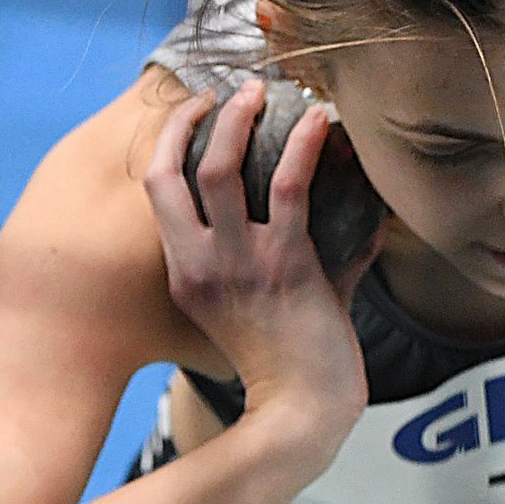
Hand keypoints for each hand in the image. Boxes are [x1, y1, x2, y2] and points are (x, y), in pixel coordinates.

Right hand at [144, 78, 382, 434]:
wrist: (303, 411)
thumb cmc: (288, 366)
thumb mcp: (258, 312)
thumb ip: (279, 262)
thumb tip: (346, 222)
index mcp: (185, 275)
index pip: (158, 191)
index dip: (171, 142)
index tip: (197, 113)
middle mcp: (202, 265)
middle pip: (175, 171)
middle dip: (196, 120)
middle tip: (230, 92)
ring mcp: (240, 264)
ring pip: (221, 170)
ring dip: (241, 121)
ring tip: (265, 92)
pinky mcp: (286, 265)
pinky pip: (289, 188)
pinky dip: (304, 147)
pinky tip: (320, 123)